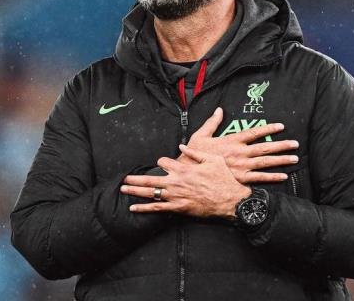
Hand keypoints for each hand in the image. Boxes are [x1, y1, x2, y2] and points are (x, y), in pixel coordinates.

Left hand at [121, 145, 250, 218]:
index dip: (161, 162)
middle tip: (124, 178)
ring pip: (150, 193)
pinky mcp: (179, 208)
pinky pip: (158, 209)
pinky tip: (134, 208)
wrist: (230, 200)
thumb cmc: (223, 179)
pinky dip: (144, 208)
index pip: (163, 162)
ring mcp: (176, 196)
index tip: (162, 163)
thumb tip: (182, 145)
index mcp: (184, 168)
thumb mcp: (212, 159)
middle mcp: (176, 181)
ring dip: (135, 191)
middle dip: (136, 179)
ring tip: (123, 189)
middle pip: (150, 179)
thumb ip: (194, 153)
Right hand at [180, 107, 298, 183]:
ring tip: (294, 158)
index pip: (254, 133)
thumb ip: (212, 122)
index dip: (268, 129)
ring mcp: (241, 166)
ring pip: (265, 162)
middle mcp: (239, 153)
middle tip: (295, 144)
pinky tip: (283, 176)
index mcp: (232, 141)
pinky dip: (272, 177)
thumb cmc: (194, 154)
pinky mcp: (240, 179)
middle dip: (282, 145)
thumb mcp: (201, 135)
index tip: (281, 126)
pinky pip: (259, 178)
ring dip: (281, 160)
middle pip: (265, 147)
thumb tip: (219, 110)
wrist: (190, 173)